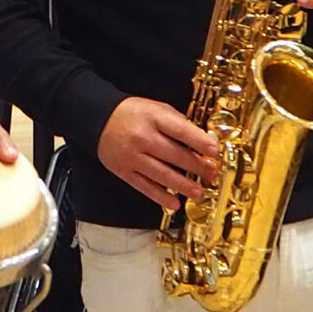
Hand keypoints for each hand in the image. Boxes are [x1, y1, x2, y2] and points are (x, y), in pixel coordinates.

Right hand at [96, 98, 220, 214]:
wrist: (98, 119)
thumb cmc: (132, 113)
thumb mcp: (157, 108)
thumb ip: (178, 123)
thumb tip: (202, 142)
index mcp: (152, 118)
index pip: (180, 130)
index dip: (199, 141)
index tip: (214, 151)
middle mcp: (142, 137)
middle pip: (174, 155)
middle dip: (197, 166)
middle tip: (211, 174)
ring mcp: (132, 156)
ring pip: (162, 174)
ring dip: (183, 185)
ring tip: (198, 192)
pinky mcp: (124, 171)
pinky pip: (144, 186)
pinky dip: (160, 196)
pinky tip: (174, 203)